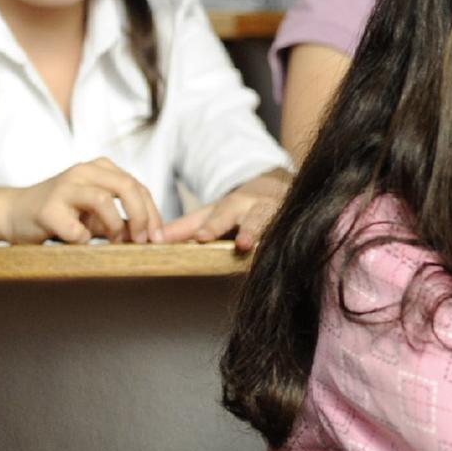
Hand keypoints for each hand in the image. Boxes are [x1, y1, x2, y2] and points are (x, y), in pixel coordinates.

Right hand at [4, 159, 163, 243]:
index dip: (153, 213)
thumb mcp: (96, 213)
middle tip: (143, 240)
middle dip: (142, 216)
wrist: (13, 213)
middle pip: (127, 187)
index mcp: (100, 169)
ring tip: (113, 242)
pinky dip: (83, 240)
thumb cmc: (61, 215)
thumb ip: (122, 218)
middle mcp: (83, 171)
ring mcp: (64, 187)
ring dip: (115, 227)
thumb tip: (151, 236)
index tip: (158, 238)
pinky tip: (77, 242)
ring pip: (103, 200)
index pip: (138, 187)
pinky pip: (75, 229)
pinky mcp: (47, 208)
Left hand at [160, 175, 292, 249]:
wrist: (279, 190)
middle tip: (242, 244)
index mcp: (236, 205)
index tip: (202, 238)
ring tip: (271, 252)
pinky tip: (295, 260)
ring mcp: (280, 218)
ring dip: (275, 238)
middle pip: (255, 219)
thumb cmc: (239, 209)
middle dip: (250, 230)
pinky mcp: (296, 229)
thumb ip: (186, 227)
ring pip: (279, 227)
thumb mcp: (213, 213)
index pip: (222, 216)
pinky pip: (296, 239)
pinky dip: (295, 247)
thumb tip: (155, 240)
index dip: (213, 227)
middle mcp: (260, 209)